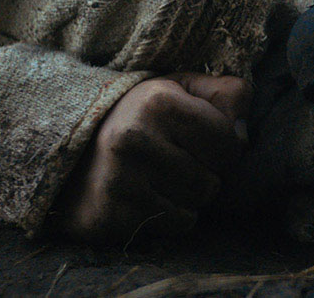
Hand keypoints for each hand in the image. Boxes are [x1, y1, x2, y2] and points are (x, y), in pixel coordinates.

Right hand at [51, 73, 250, 243]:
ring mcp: (121, 180)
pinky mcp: (112, 215)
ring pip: (198, 204)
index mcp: (158, 102)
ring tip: (161, 176)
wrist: (70, 151)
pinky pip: (178, 224)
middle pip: (214, 179)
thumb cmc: (140, 116)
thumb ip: (224, 94)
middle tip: (176, 159)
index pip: (229, 142)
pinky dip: (173, 215)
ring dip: (189, 195)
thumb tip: (243, 131)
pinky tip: (148, 196)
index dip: (224, 145)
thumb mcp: (179, 88)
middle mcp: (135, 139)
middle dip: (205, 173)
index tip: (200, 140)